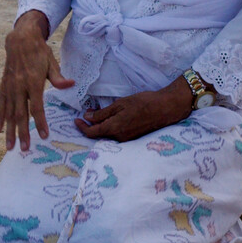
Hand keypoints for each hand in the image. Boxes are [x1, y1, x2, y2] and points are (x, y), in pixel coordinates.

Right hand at [0, 13, 71, 150]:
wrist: (19, 39)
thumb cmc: (39, 52)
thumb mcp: (51, 62)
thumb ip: (59, 77)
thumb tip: (72, 84)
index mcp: (32, 82)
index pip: (36, 107)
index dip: (40, 122)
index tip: (44, 136)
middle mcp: (18, 87)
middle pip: (20, 114)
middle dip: (22, 133)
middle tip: (25, 149)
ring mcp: (9, 88)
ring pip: (8, 113)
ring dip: (8, 131)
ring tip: (9, 146)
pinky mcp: (3, 87)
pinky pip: (0, 105)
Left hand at [74, 87, 189, 142]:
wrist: (165, 108)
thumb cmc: (143, 103)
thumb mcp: (120, 104)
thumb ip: (103, 113)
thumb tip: (88, 117)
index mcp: (114, 129)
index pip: (91, 132)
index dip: (82, 127)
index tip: (76, 120)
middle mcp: (119, 138)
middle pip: (99, 135)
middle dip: (90, 126)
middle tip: (85, 115)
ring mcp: (127, 139)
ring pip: (108, 135)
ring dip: (101, 127)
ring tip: (97, 114)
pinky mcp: (133, 137)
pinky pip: (117, 135)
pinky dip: (110, 128)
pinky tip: (111, 118)